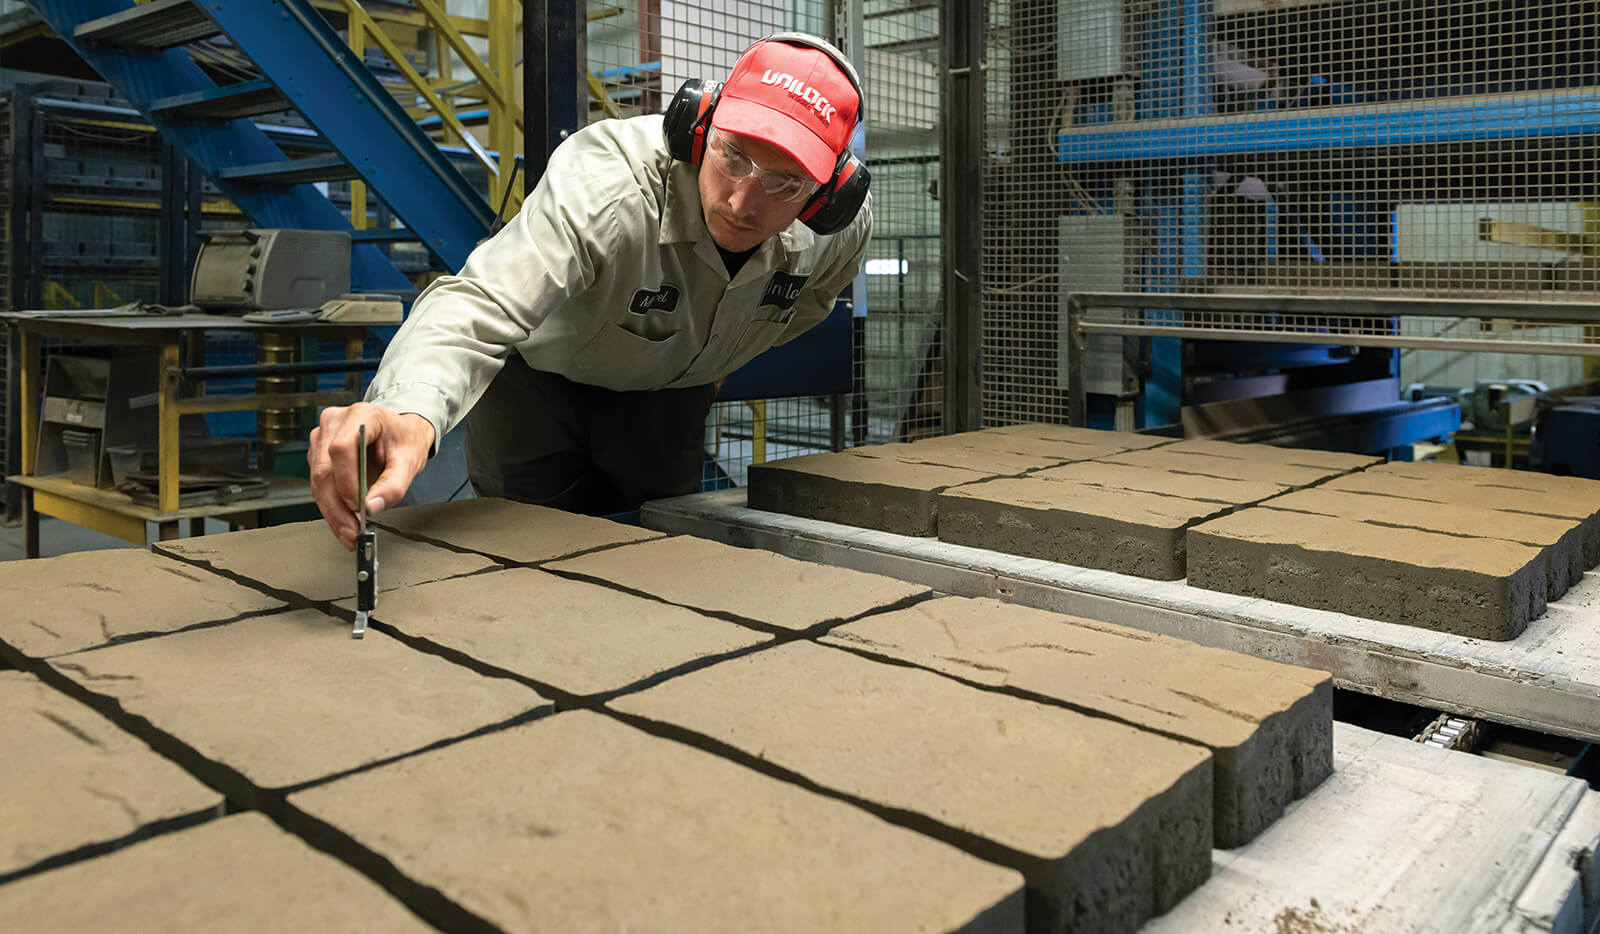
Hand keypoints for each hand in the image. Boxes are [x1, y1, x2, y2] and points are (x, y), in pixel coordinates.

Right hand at [308, 403, 435, 549]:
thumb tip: (373, 507)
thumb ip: (394, 485)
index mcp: (361, 415)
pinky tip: (342, 521)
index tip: (358, 506)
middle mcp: (335, 422)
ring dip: (332, 511)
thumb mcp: (410, 461)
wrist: (400, 433)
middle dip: (337, 507)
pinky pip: (318, 483)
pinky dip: (330, 506)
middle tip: (352, 531)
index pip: (341, 449)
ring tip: (348, 532)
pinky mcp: (318, 452)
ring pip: (317, 480)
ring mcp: (322, 436)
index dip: (346, 481)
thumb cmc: (404, 440)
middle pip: (324, 469)